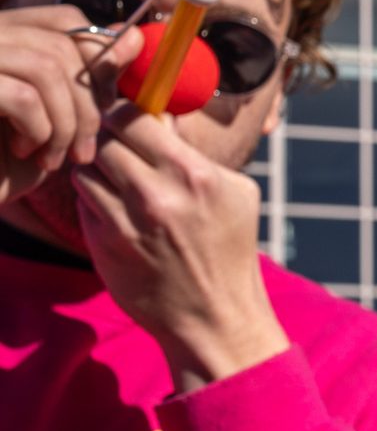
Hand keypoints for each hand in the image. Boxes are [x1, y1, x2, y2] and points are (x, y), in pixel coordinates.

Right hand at [0, 5, 134, 205]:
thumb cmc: (9, 157)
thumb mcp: (60, 114)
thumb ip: (90, 74)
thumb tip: (134, 36)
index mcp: (6, 33)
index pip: (66, 19)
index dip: (99, 60)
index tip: (107, 105)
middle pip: (61, 46)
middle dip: (87, 104)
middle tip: (85, 147)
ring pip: (46, 70)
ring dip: (65, 123)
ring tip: (54, 157)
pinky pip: (23, 97)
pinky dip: (39, 131)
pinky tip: (25, 152)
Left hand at [72, 102, 289, 392]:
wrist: (215, 315)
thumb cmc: (230, 249)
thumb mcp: (237, 193)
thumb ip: (197, 153)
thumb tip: (162, 116)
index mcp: (194, 176)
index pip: (135, 119)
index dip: (125, 115)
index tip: (126, 121)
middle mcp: (158, 196)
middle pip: (103, 140)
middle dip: (109, 142)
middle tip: (119, 152)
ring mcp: (127, 222)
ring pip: (85, 170)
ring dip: (98, 172)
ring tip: (119, 185)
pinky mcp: (105, 244)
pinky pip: (85, 204)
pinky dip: (96, 202)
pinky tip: (119, 215)